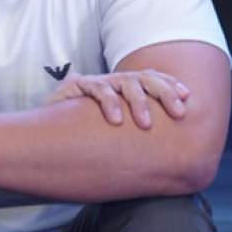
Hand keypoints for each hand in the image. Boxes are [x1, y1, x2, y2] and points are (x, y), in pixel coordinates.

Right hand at [45, 69, 189, 128]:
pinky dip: (108, 103)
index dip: (169, 85)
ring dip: (139, 102)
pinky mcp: (75, 86)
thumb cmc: (82, 135)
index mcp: (124, 89)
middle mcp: (112, 82)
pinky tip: (116, 119)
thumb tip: (170, 153)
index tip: (187, 97)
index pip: (152, 80)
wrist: (43, 134)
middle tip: (180, 113)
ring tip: (147, 124)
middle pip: (145, 78)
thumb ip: (133, 134)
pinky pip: (96, 90)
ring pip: (124, 82)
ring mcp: (95, 83)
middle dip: (165, 92)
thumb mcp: (112, 133)